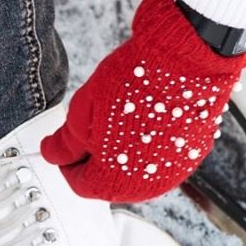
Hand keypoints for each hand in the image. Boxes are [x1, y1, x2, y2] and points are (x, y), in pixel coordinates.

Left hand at [40, 0, 245, 202]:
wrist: (184, 59)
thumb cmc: (135, 83)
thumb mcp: (82, 113)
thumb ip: (65, 144)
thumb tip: (53, 154)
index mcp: (112, 182)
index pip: (79, 184)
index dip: (69, 163)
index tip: (69, 145)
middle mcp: (146, 186)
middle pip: (109, 182)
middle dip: (96, 159)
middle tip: (94, 129)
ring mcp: (173, 172)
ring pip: (135, 171)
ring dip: (123, 153)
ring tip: (120, 120)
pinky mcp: (192, 154)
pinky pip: (161, 159)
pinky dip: (149, 145)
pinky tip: (144, 120)